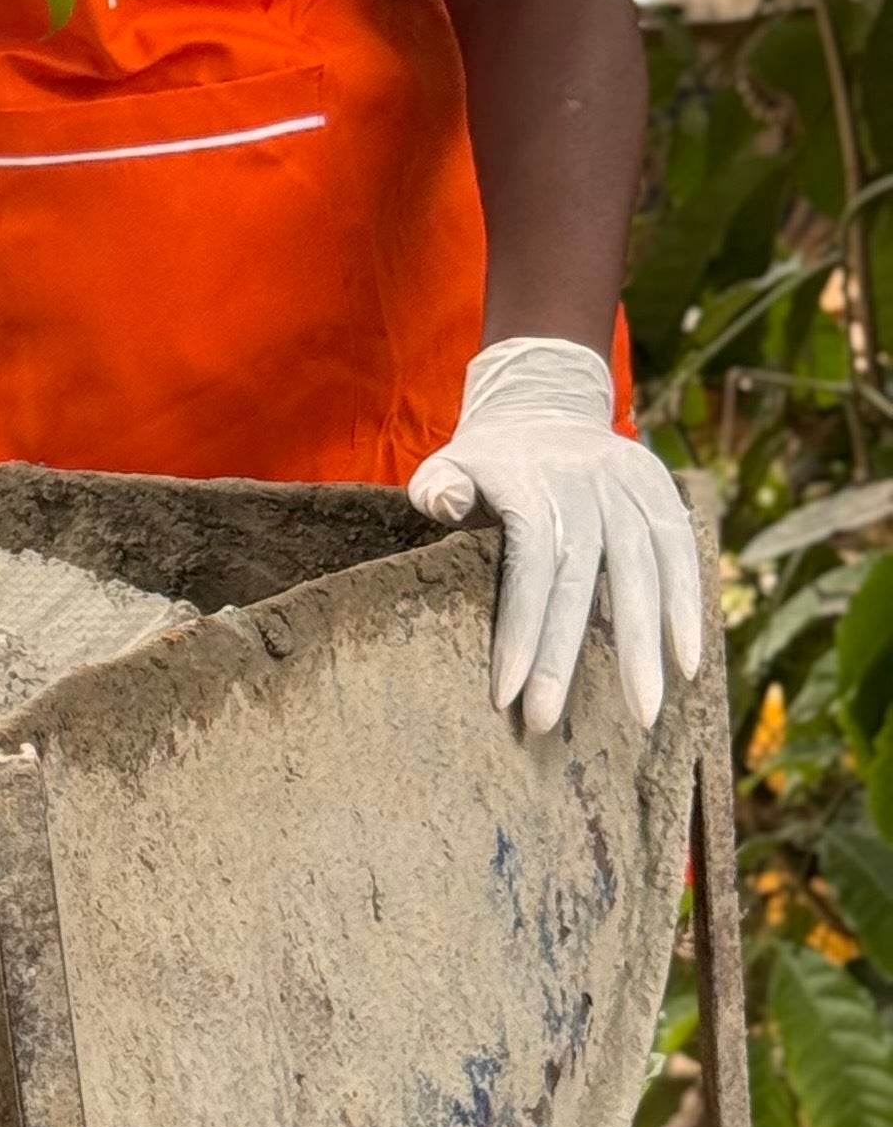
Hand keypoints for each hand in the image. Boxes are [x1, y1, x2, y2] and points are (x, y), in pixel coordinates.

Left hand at [407, 337, 700, 734]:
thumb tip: (445, 503)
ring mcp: (627, 485)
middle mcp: (582, 482)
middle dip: (568, 654)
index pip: (528, 564)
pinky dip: (688, 605)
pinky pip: (681, 550)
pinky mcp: (661, 490)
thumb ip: (437, 485)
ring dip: (644, 644)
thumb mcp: (447, 461)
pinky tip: (688, 663)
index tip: (509, 695)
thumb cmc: (487, 460)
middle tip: (554, 723)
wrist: (544, 403)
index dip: (522, 629)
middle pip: (582, 576)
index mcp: (528, 482)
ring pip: (642, 568)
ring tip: (643, 715)